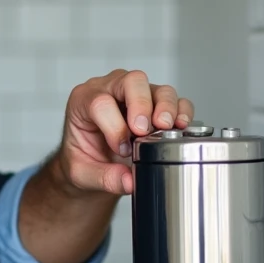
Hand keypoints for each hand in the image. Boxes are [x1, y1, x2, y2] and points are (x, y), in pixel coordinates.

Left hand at [57, 69, 193, 194]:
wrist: (93, 163)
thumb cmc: (83, 159)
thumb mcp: (81, 174)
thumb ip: (102, 177)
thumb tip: (128, 181)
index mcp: (83, 101)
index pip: (100, 102)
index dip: (115, 126)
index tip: (122, 149)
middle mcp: (110, 90)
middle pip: (132, 81)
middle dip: (141, 105)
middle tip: (143, 131)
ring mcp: (135, 95)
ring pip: (158, 88)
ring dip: (166, 108)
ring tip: (165, 129)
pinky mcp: (156, 105)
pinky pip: (176, 100)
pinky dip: (182, 112)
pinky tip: (180, 128)